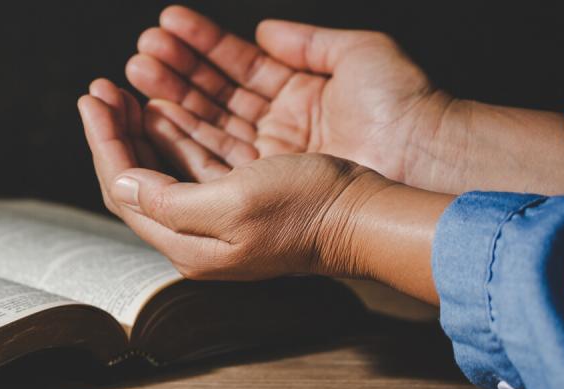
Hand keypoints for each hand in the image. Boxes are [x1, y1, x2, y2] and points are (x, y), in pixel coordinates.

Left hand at [79, 80, 447, 302]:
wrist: (369, 218)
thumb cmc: (309, 211)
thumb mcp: (235, 204)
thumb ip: (170, 200)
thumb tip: (121, 183)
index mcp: (188, 242)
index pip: (124, 188)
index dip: (104, 141)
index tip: (93, 99)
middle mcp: (197, 232)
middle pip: (136, 176)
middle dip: (115, 128)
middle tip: (103, 87)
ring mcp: (219, 213)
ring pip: (162, 162)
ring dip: (140, 122)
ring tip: (128, 85)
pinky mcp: (241, 194)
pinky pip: (192, 157)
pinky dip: (173, 128)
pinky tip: (164, 105)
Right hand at [125, 5, 563, 194]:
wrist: (429, 156)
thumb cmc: (406, 107)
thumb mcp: (357, 54)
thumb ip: (305, 41)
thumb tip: (263, 30)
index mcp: (300, 95)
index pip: (236, 67)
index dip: (199, 47)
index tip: (165, 28)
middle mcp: (280, 128)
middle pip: (212, 97)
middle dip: (171, 74)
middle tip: (137, 57)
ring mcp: (271, 158)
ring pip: (205, 125)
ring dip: (167, 99)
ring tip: (135, 74)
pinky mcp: (266, 185)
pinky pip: (213, 158)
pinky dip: (181, 135)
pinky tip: (153, 113)